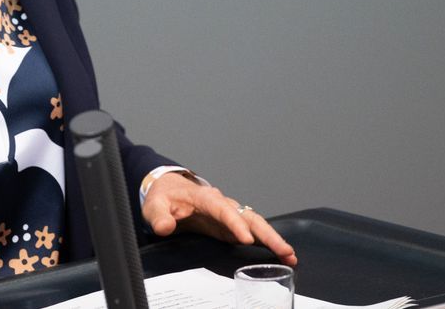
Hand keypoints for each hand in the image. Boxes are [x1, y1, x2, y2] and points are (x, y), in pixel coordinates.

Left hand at [142, 173, 296, 265]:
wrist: (168, 190)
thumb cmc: (164, 197)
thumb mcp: (154, 206)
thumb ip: (158, 217)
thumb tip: (166, 227)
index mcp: (204, 197)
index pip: (222, 209)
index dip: (235, 223)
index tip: (246, 238)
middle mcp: (222, 204)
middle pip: (248, 216)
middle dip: (267, 233)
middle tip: (283, 250)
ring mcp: (229, 215)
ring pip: (255, 224)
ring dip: (272, 239)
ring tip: (290, 255)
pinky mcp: (230, 226)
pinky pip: (252, 232)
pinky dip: (267, 242)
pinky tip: (281, 253)